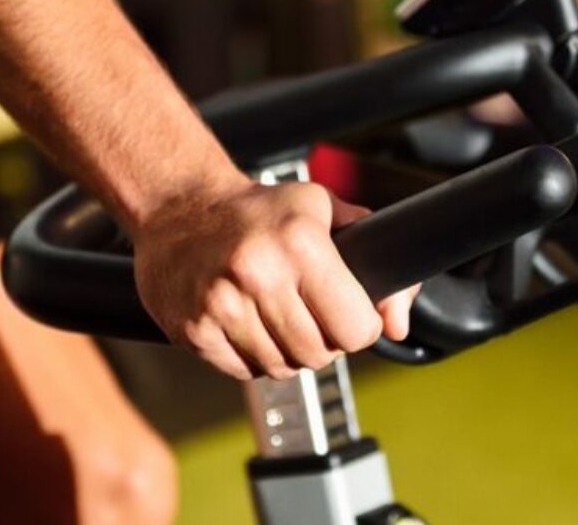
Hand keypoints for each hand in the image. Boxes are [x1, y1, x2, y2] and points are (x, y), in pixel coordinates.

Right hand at [131, 181, 417, 380]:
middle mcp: (259, 274)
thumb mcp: (324, 211)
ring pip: (283, 368)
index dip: (359, 326)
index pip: (356, 329)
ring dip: (289, 352)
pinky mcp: (194, 330)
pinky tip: (248, 322)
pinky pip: (244, 372)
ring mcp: (222, 305)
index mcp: (300, 243)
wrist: (178, 206)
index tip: (349, 314)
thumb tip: (399, 323)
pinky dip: (253, 357)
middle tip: (310, 312)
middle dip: (325, 341)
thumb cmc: (258, 210)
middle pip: (320, 354)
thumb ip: (375, 258)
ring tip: (277, 314)